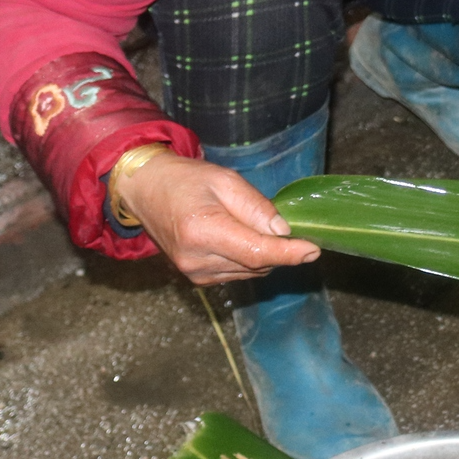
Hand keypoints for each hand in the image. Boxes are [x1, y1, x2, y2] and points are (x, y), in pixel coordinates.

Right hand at [114, 150, 320, 285]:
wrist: (145, 191)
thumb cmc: (185, 179)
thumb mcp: (224, 180)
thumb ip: (255, 206)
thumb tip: (284, 231)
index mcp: (203, 232)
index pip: (256, 252)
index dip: (289, 253)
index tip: (314, 250)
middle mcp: (197, 260)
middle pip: (257, 263)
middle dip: (278, 248)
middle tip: (281, 223)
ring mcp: (195, 273)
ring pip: (251, 271)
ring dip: (264, 254)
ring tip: (248, 223)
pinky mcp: (197, 278)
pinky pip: (238, 273)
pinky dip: (249, 258)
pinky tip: (239, 237)